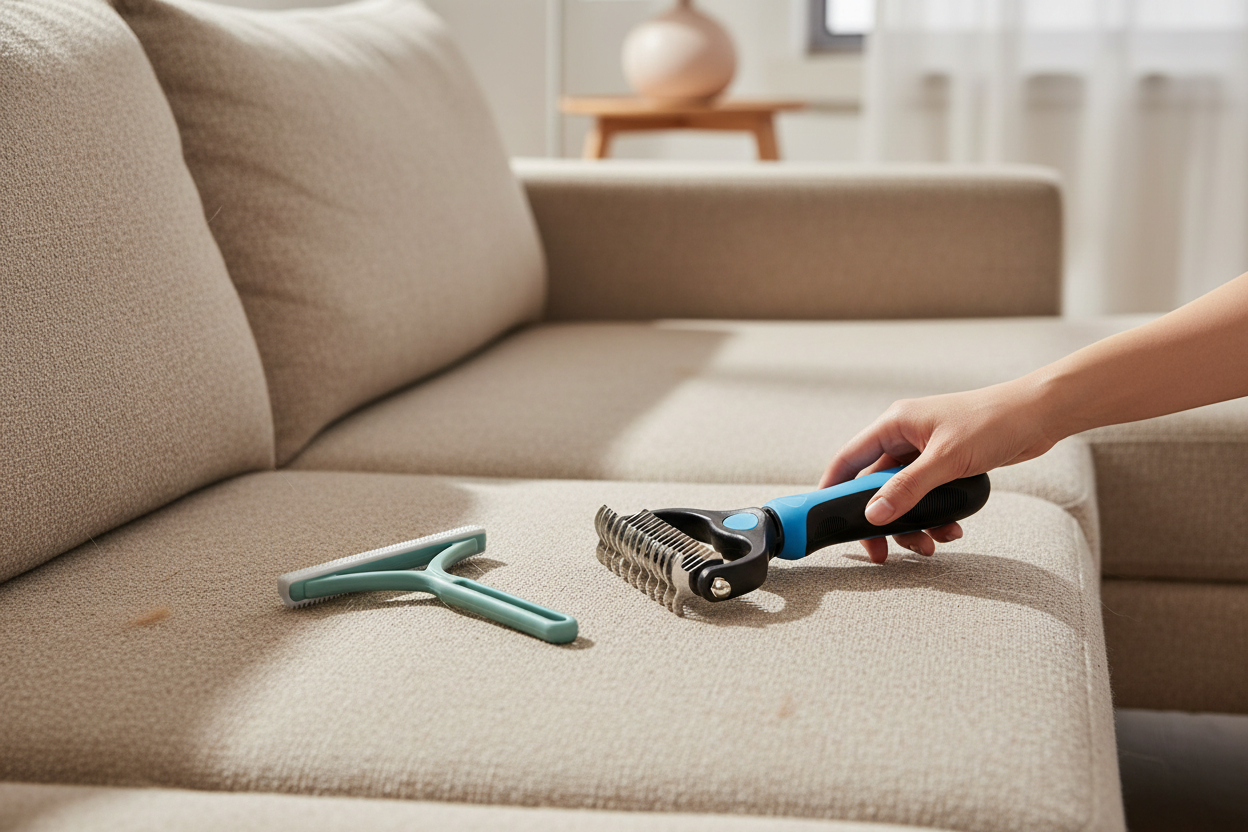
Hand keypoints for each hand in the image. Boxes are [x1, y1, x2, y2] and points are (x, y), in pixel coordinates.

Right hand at [819, 378, 1059, 563]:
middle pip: (876, 486)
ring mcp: (926, 452)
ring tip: (929, 545)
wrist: (1039, 416)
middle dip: (881, 519)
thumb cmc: (992, 422)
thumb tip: (873, 515)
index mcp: (895, 424)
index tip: (824, 517)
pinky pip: (928, 498)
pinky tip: (952, 530)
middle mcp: (905, 438)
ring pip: (904, 496)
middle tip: (882, 550)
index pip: (848, 459)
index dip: (832, 488)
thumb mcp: (946, 460)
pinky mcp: (946, 465)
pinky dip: (934, 517)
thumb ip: (907, 488)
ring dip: (912, 524)